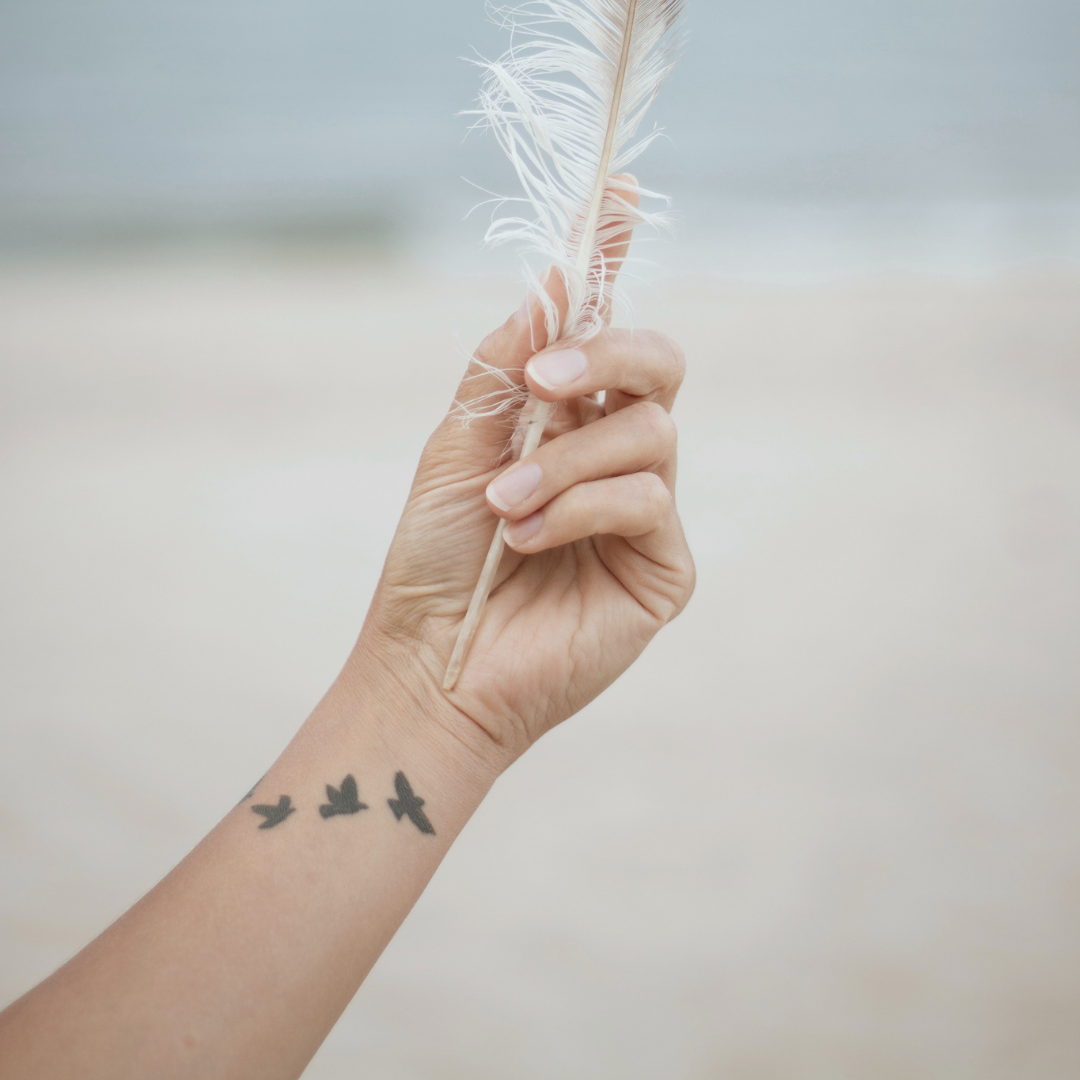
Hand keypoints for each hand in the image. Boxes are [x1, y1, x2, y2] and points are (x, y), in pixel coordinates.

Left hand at [358, 263, 694, 763]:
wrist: (431, 661)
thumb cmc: (434, 556)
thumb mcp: (459, 443)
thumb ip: (507, 364)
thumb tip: (555, 277)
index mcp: (567, 419)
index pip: (606, 327)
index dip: (613, 260)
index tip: (615, 192)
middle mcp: (616, 454)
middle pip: (660, 362)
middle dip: (609, 351)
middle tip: (544, 380)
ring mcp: (645, 511)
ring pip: (652, 433)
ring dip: (565, 461)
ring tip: (501, 508)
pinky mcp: (667, 566)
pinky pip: (649, 499)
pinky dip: (580, 508)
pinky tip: (526, 541)